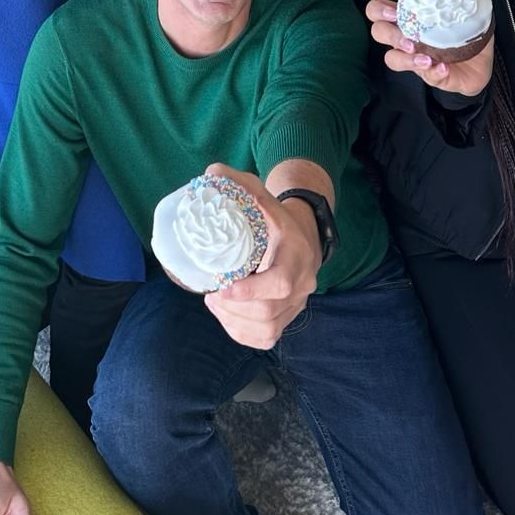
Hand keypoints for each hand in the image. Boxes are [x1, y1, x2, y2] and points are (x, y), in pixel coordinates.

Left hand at [200, 162, 319, 348]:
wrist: (304, 233)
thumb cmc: (276, 215)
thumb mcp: (260, 193)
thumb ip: (236, 182)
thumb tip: (209, 174)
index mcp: (297, 254)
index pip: (280, 282)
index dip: (251, 290)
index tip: (223, 287)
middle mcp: (303, 284)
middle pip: (270, 312)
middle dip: (234, 308)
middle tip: (211, 295)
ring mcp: (298, 304)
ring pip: (268, 330)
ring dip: (235, 322)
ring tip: (215, 304)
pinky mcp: (289, 317)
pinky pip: (267, 339)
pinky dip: (242, 334)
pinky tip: (227, 317)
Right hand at [365, 0, 492, 95]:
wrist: (480, 65)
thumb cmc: (466, 36)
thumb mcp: (463, 14)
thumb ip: (458, 2)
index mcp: (409, 19)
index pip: (378, 11)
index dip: (379, 11)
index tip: (394, 13)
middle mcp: (406, 39)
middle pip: (380, 33)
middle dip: (391, 35)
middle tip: (410, 41)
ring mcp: (415, 59)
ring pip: (393, 59)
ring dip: (407, 59)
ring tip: (426, 59)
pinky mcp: (431, 76)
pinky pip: (427, 77)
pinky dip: (434, 72)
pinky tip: (444, 67)